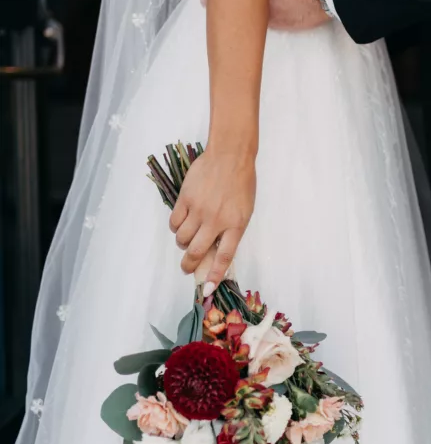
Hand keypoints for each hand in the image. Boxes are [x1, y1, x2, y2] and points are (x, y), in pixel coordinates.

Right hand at [169, 149, 255, 292]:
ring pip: (182, 239)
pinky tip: (182, 223)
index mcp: (236, 224)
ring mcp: (199, 210)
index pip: (224, 256)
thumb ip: (231, 230)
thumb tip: (216, 249)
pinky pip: (174, 222)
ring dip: (182, 244)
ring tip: (187, 239)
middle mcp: (216, 220)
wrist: (230, 156)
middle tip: (187, 268)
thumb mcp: (244, 210)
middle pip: (197, 252)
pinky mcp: (185, 199)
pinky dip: (176, 227)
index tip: (208, 288)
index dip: (215, 274)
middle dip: (189, 265)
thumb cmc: (241, 183)